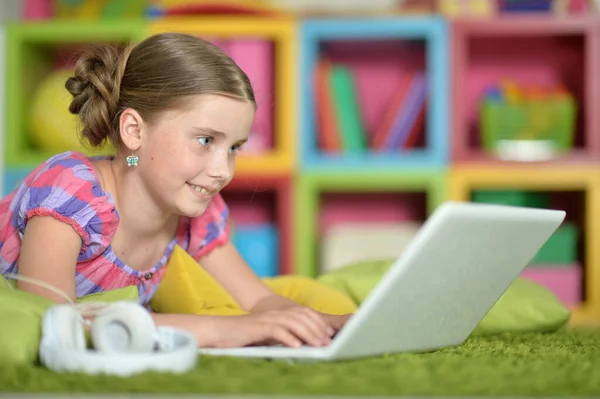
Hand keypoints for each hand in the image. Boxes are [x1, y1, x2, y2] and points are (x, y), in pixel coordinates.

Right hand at [209, 307, 350, 347]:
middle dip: (317, 329)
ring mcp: (267, 319)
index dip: (318, 323)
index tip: (329, 335)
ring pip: (293, 323)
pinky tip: (297, 346)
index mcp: (280, 314)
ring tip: (318, 345)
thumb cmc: (244, 336)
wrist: (220, 331)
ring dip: (308, 334)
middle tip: (327, 342)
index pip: (305, 314)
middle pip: (302, 317)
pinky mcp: (258, 327)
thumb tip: (301, 344)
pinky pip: (277, 331)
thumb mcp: (268, 335)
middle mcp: (275, 314)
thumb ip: (283, 336)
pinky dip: (288, 338)